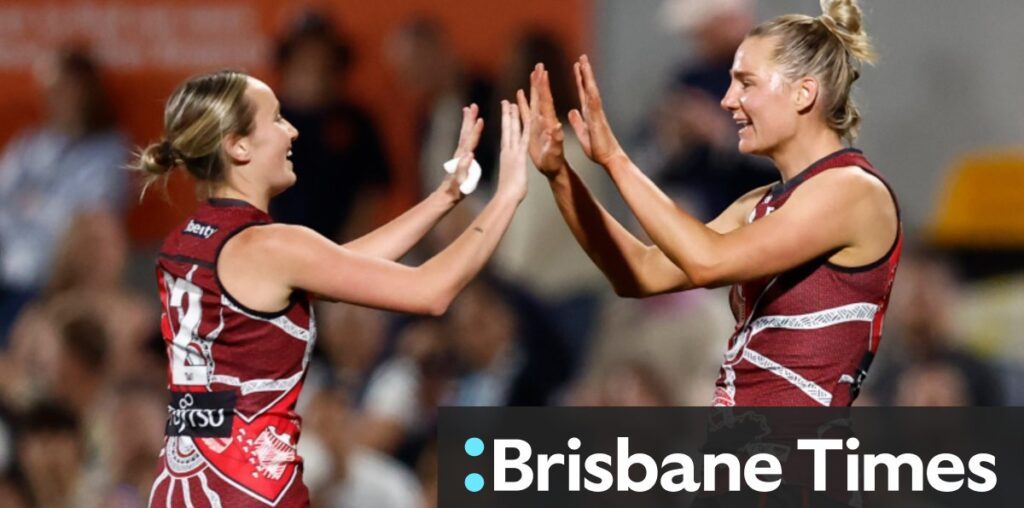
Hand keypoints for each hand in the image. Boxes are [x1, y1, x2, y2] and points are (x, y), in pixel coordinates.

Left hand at [438, 104, 483, 202]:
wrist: (446, 195)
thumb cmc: (455, 191)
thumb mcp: (460, 181)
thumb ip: (463, 168)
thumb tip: (469, 155)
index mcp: (462, 158)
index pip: (470, 141)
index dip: (475, 130)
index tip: (480, 119)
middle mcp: (460, 153)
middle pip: (465, 133)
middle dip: (469, 119)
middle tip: (472, 106)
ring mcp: (459, 154)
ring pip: (464, 134)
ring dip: (467, 121)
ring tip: (469, 109)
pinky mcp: (460, 157)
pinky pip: (465, 140)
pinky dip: (468, 131)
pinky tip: (471, 128)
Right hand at [496, 99, 529, 202]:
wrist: (507, 198)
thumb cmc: (508, 192)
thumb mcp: (509, 177)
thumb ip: (509, 169)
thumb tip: (508, 168)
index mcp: (506, 154)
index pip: (506, 134)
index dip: (506, 122)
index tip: (506, 112)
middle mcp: (508, 150)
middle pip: (508, 128)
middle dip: (508, 114)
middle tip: (507, 102)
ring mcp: (513, 152)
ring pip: (512, 129)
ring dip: (513, 116)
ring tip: (511, 103)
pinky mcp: (519, 156)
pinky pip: (523, 137)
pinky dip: (525, 127)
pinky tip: (526, 117)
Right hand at [518, 63, 565, 177]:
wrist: (553, 169)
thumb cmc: (554, 162)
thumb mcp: (555, 152)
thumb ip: (555, 140)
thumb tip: (556, 127)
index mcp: (549, 123)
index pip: (546, 101)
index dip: (543, 87)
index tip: (542, 73)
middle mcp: (544, 120)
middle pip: (541, 97)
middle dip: (540, 81)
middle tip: (540, 65)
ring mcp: (538, 123)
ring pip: (534, 101)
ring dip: (533, 88)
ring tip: (532, 73)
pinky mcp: (532, 129)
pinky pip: (526, 112)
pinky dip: (523, 102)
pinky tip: (520, 93)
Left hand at [568, 55, 626, 166]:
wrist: (609, 158)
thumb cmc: (597, 148)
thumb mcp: (583, 133)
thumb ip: (578, 121)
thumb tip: (572, 111)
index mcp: (589, 113)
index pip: (583, 92)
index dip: (579, 79)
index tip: (576, 66)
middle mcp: (594, 110)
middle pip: (588, 87)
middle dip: (585, 71)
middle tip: (581, 56)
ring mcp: (597, 113)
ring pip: (592, 90)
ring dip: (588, 76)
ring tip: (584, 61)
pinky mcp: (598, 119)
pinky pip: (594, 103)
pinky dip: (591, 92)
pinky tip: (588, 82)